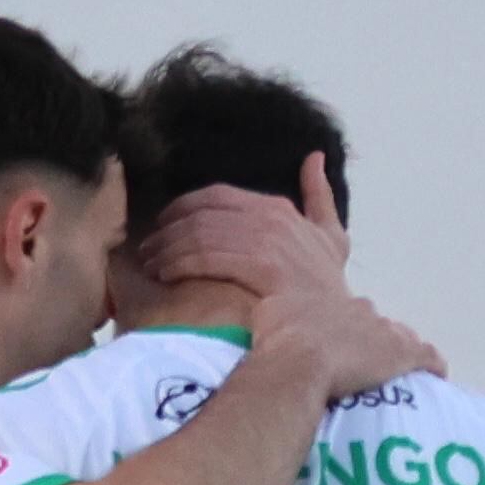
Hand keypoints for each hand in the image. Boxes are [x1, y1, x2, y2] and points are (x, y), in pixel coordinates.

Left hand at [137, 160, 353, 301]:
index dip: (182, 207)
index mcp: (278, 208)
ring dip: (167, 249)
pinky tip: (166, 274)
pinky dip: (179, 264)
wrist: (337, 326)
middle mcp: (270, 218)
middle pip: (201, 214)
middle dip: (168, 230)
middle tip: (147, 248)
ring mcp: (267, 241)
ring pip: (199, 235)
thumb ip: (320, 197)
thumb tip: (314, 157)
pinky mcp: (261, 268)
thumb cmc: (329, 289)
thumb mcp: (333, 236)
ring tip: (151, 264)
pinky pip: (207, 258)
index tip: (163, 224)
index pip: (215, 196)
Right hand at [259, 284, 442, 401]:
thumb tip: (272, 316)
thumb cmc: (278, 341)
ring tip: (393, 374)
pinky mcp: (405, 354)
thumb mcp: (269, 315)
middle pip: (373, 322)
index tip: (337, 347)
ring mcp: (385, 331)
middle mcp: (361, 310)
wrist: (299, 360)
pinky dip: (432, 366)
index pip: (345, 312)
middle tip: (359, 363)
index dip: (343, 330)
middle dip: (369, 340)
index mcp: (330, 301)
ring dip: (397, 354)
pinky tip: (434, 377)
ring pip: (400, 338)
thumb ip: (277, 312)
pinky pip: (428, 358)